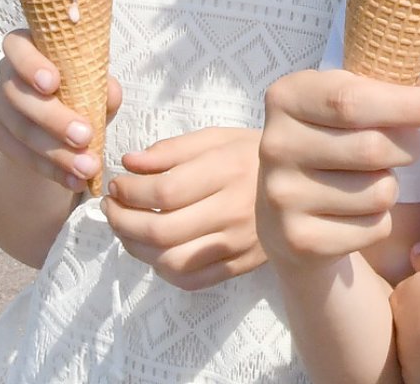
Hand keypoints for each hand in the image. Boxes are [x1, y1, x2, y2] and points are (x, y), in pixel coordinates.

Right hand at [0, 28, 121, 193]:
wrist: (53, 121)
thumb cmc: (78, 88)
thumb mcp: (92, 84)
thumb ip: (101, 86)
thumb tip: (109, 93)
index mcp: (27, 48)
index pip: (17, 46)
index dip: (30, 64)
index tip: (52, 83)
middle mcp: (6, 74)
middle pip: (20, 96)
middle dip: (54, 119)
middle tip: (85, 136)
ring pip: (21, 131)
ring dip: (56, 152)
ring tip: (87, 166)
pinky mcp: (0, 137)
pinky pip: (22, 156)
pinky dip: (51, 170)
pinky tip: (73, 180)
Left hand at [103, 127, 263, 290]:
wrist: (309, 182)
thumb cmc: (252, 154)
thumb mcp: (217, 138)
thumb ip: (172, 150)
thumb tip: (129, 163)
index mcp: (227, 171)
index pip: (164, 191)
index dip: (129, 191)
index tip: (116, 183)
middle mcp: (234, 210)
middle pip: (161, 230)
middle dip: (122, 221)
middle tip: (110, 207)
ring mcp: (238, 243)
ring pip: (171, 261)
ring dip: (135, 248)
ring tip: (126, 229)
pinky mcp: (241, 265)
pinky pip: (191, 280)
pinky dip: (162, 270)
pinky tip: (154, 251)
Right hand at [256, 68, 419, 272]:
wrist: (290, 211)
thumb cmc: (337, 140)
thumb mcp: (364, 104)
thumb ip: (412, 90)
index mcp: (287, 97)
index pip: (351, 100)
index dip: (405, 104)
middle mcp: (274, 145)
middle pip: (372, 147)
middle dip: (408, 149)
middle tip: (406, 149)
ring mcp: (281, 196)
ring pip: (378, 192)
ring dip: (390, 187)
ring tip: (367, 180)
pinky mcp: (298, 240)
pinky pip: (372, 228)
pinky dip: (379, 222)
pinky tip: (353, 213)